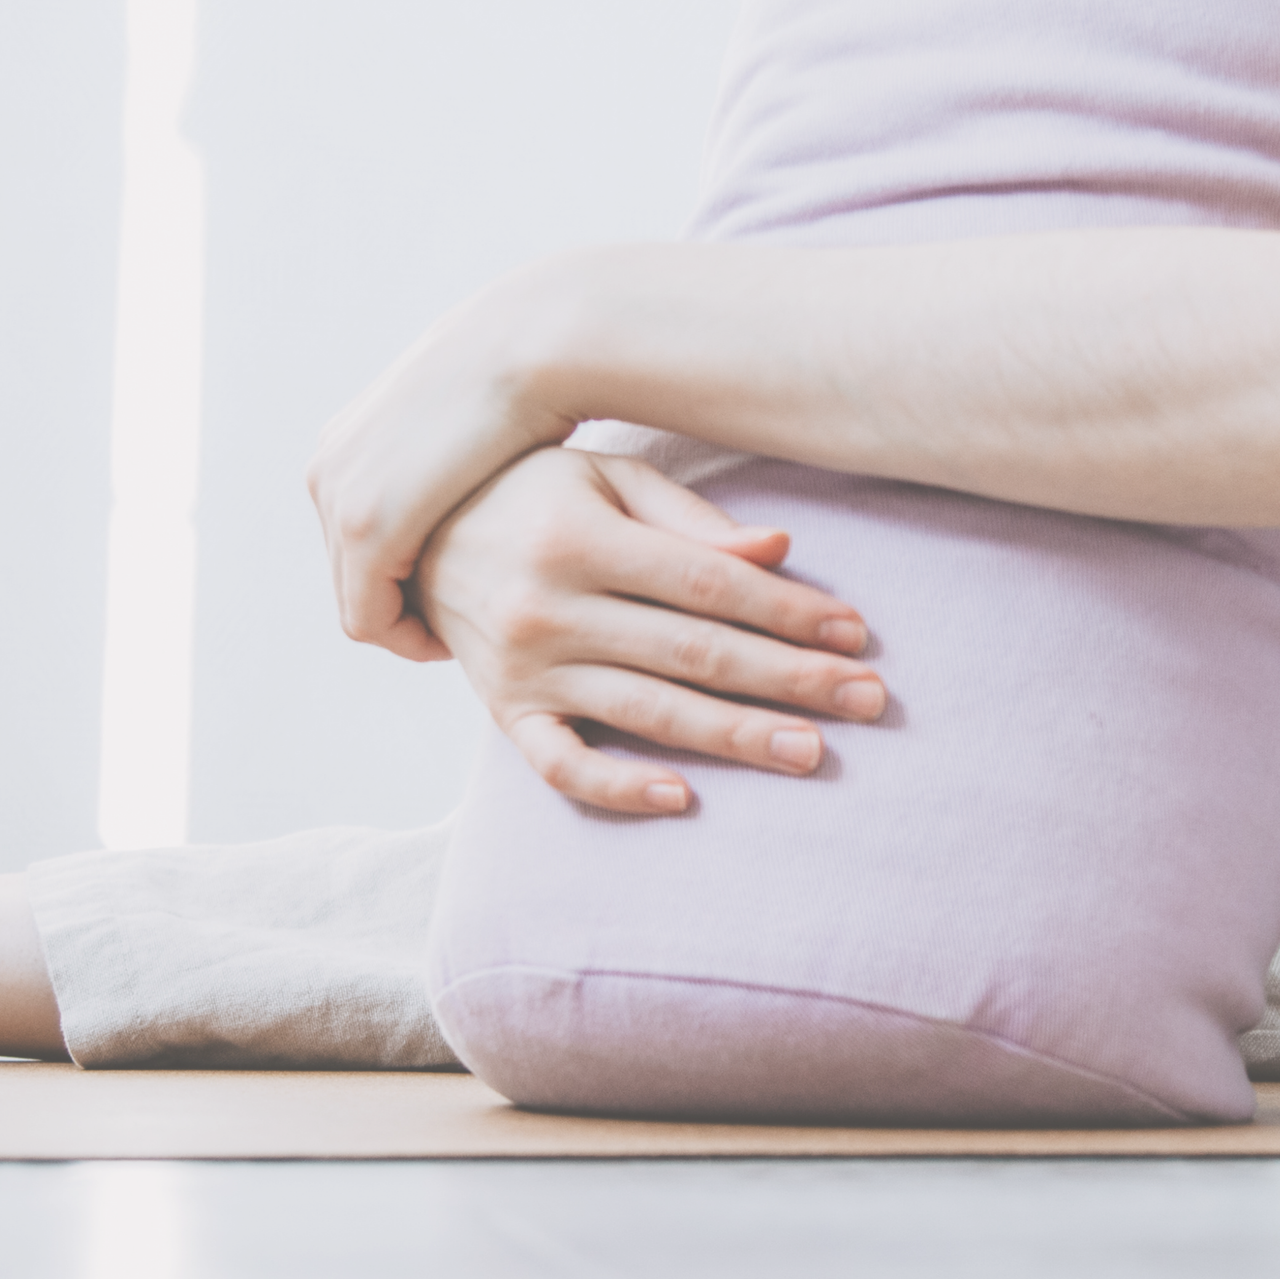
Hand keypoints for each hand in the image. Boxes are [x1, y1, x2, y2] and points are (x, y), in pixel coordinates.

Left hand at [308, 264, 580, 663]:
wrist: (531, 346)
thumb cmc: (526, 385)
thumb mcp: (462, 425)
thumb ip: (443, 459)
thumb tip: (457, 494)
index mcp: (344, 444)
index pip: (355, 543)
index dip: (407, 583)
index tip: (461, 598)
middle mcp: (326, 470)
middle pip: (351, 577)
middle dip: (407, 608)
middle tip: (468, 626)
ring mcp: (339, 500)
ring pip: (358, 603)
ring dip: (411, 627)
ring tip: (469, 633)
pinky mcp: (365, 530)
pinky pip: (368, 619)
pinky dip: (410, 640)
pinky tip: (458, 640)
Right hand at [417, 448, 887, 813]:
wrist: (411, 534)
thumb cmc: (529, 494)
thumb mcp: (603, 478)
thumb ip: (689, 517)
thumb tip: (779, 552)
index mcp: (582, 538)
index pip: (710, 585)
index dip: (788, 612)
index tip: (856, 635)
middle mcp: (550, 607)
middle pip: (694, 653)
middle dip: (789, 679)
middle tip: (868, 701)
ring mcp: (524, 670)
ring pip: (648, 714)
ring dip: (736, 737)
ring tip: (811, 753)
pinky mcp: (504, 714)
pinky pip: (563, 768)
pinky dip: (619, 790)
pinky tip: (685, 799)